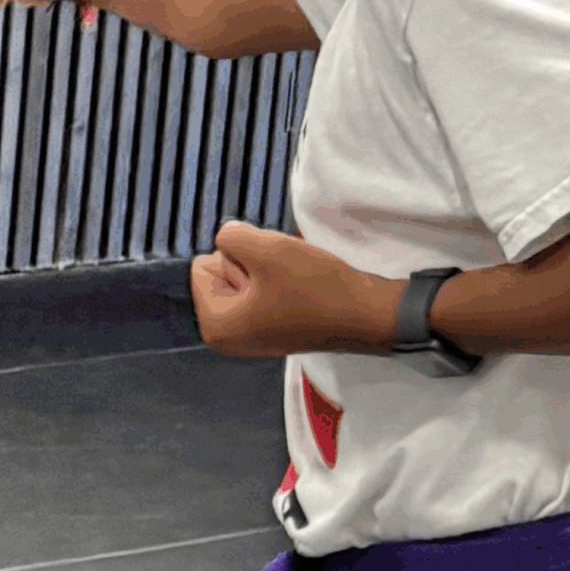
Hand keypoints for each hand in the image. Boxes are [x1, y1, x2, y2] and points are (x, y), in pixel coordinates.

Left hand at [190, 221, 401, 358]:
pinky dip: (281, 280)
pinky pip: (265, 288)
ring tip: (294, 282)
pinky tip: (301, 289)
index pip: (202, 264)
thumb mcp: (267, 249)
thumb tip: (226, 235)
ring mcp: (249, 334)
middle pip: (222, 271)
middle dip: (251, 264)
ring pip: (246, 275)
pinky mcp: (272, 328)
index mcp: (214, 324)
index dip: (236, 257)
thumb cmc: (316, 288)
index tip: (267, 273)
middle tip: (284, 277)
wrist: (366, 315)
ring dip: (268, 269)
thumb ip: (233, 235)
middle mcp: (224, 335)